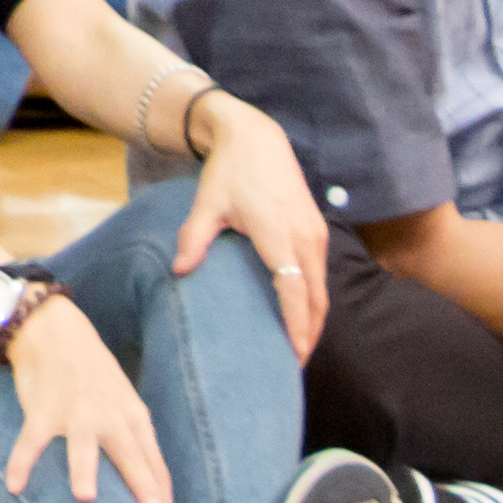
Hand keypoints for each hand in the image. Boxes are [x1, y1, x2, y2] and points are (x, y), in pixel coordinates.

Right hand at [0, 296, 176, 502]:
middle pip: (130, 455)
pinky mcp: (42, 410)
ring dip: (83, 470)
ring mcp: (74, 412)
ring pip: (81, 445)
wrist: (53, 328)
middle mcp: (109, 415)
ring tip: (86, 497)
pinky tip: (14, 486)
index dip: (164, 496)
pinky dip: (21, 462)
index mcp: (134, 415)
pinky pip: (31, 440)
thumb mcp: (123, 400)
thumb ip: (133, 435)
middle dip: (143, 486)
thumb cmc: (92, 371)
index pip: (155, 462)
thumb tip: (148, 479)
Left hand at [175, 101, 337, 356]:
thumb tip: (179, 271)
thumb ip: (194, 238)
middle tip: (293, 365)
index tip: (294, 354)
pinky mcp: (317, 230)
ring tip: (298, 349)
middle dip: (309, 333)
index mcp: (279, 233)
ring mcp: (316, 233)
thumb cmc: (229, 171)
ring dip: (314, 319)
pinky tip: (302, 315)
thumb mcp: (206, 202)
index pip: (294, 288)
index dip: (296, 323)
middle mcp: (306, 236)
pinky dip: (315, 300)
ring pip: (323, 288)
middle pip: (316, 298)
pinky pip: (321, 274)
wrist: (256, 137)